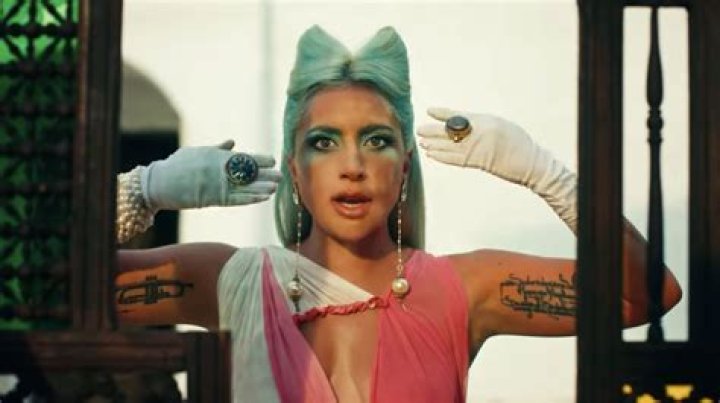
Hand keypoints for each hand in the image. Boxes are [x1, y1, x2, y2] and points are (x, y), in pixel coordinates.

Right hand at [142, 140, 280, 209]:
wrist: (161, 183)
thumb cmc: (178, 165)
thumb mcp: (197, 152)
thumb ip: (217, 149)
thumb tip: (232, 142)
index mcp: (217, 157)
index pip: (244, 157)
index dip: (260, 159)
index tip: (273, 160)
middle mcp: (221, 170)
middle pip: (248, 172)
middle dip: (265, 174)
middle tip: (281, 175)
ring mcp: (218, 185)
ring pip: (246, 186)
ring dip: (262, 187)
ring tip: (276, 187)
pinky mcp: (214, 199)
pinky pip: (237, 199)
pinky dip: (251, 198)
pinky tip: (263, 197)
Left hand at [417, 107, 544, 186]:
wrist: (530, 163)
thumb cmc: (517, 141)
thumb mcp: (500, 124)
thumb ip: (480, 124)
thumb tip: (460, 124)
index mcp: (485, 121)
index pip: (459, 116)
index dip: (443, 114)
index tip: (430, 111)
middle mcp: (479, 134)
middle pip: (450, 132)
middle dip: (433, 131)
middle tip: (419, 130)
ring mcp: (478, 149)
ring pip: (449, 146)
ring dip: (434, 144)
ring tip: (422, 142)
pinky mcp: (477, 163)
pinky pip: (454, 159)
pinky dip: (441, 156)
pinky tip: (432, 154)